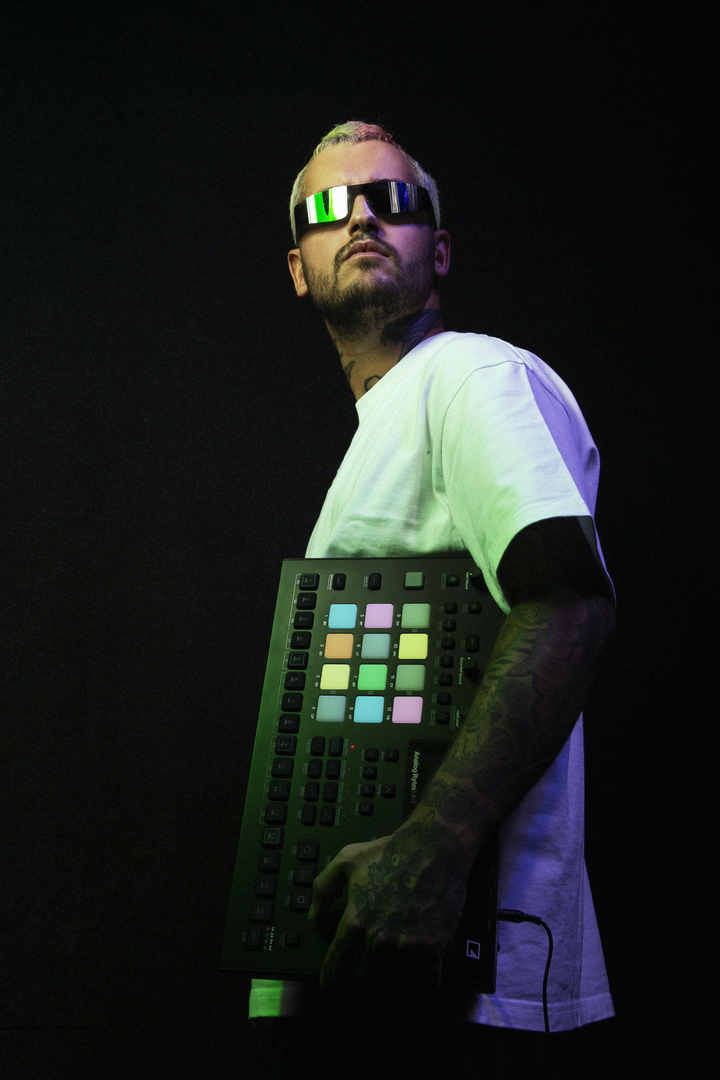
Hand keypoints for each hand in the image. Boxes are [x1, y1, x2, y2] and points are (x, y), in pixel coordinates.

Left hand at [308, 823, 468, 993]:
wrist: (436, 847)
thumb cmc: (391, 852)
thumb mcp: (347, 860)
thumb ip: (324, 887)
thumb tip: (313, 917)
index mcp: (356, 921)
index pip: (336, 965)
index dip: (330, 979)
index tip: (330, 986)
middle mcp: (379, 939)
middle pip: (363, 977)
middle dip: (362, 976)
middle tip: (367, 969)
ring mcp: (407, 946)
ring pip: (392, 983)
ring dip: (391, 981)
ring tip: (391, 973)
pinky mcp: (433, 948)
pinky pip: (425, 983)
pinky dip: (422, 985)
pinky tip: (419, 977)